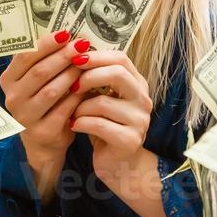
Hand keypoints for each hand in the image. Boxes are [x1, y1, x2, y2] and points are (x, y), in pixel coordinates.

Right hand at [0, 30, 88, 165]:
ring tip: (87, 63)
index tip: (66, 33)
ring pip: (52, 90)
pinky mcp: (43, 131)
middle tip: (82, 45)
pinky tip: (88, 87)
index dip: (47, 43)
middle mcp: (13, 98)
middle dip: (63, 56)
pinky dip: (77, 96)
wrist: (43, 141)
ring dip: (72, 74)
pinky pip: (64, 109)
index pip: (25, 56)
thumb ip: (45, 60)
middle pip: (40, 71)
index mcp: (8, 80)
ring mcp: (26, 117)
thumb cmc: (42, 102)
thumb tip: (69, 35)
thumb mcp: (36, 81)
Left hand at [69, 50, 153, 175]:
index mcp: (137, 84)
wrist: (117, 164)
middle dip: (89, 77)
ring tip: (73, 114)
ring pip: (103, 102)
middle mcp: (143, 100)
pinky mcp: (130, 141)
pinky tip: (74, 126)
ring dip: (80, 107)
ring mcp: (140, 121)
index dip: (96, 56)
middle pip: (118, 74)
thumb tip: (73, 53)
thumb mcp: (102, 98)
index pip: (121, 59)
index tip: (74, 59)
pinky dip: (81, 123)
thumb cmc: (105, 125)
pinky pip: (99, 124)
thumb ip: (95, 78)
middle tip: (72, 86)